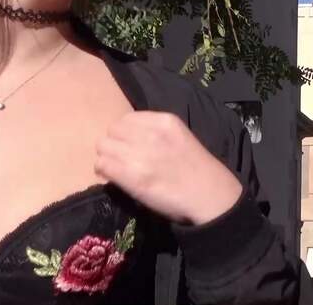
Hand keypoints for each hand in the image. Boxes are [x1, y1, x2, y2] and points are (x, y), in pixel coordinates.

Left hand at [94, 111, 242, 224]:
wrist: (209, 194)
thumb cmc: (197, 169)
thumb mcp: (179, 137)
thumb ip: (155, 132)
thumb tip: (127, 139)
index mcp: (165, 120)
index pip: (126, 119)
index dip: (124, 134)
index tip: (129, 146)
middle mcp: (151, 133)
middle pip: (112, 131)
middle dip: (114, 144)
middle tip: (121, 159)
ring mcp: (140, 153)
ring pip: (103, 147)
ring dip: (107, 157)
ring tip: (118, 169)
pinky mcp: (132, 176)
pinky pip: (102, 165)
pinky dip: (104, 171)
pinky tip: (115, 178)